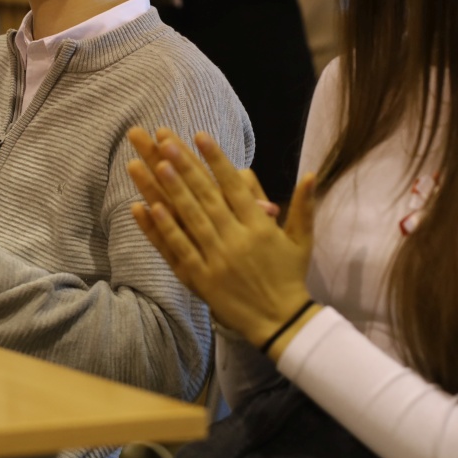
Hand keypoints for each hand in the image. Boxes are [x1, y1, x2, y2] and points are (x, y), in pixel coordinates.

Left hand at [125, 128, 315, 350]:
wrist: (280, 321)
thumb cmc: (290, 277)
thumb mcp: (302, 241)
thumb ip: (304, 206)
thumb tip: (310, 173)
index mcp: (260, 226)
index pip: (234, 186)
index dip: (216, 159)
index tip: (200, 135)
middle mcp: (236, 238)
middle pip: (207, 196)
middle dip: (186, 166)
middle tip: (165, 141)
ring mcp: (217, 258)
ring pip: (190, 218)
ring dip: (170, 190)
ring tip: (154, 165)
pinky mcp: (202, 277)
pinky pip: (179, 248)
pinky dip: (163, 228)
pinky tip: (147, 208)